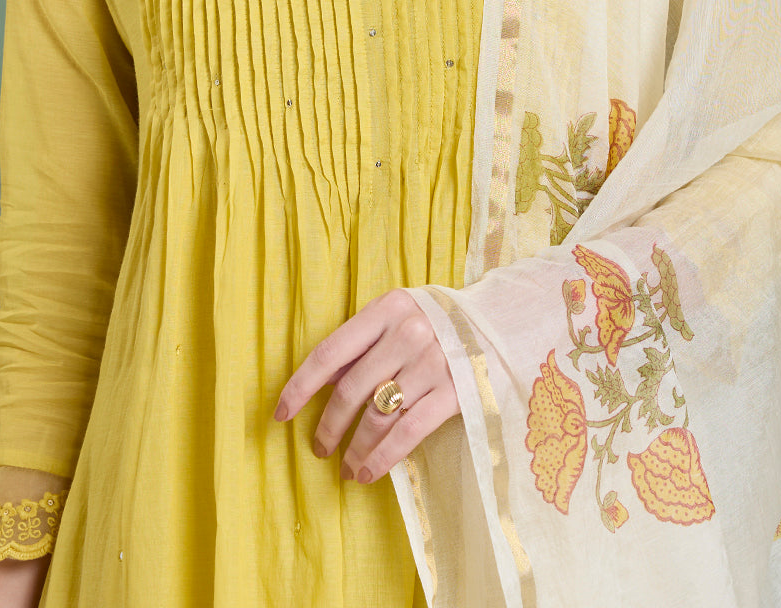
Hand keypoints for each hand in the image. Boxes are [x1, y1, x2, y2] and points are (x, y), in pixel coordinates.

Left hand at [273, 287, 459, 484]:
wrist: (500, 324)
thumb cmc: (437, 322)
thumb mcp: (398, 317)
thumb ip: (364, 343)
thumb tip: (322, 384)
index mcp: (387, 308)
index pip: (330, 352)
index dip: (300, 386)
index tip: (281, 413)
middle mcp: (408, 332)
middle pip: (351, 389)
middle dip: (328, 425)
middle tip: (319, 447)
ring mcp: (433, 362)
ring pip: (377, 415)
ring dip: (354, 448)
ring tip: (345, 467)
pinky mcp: (454, 392)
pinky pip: (408, 432)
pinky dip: (382, 457)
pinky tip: (368, 472)